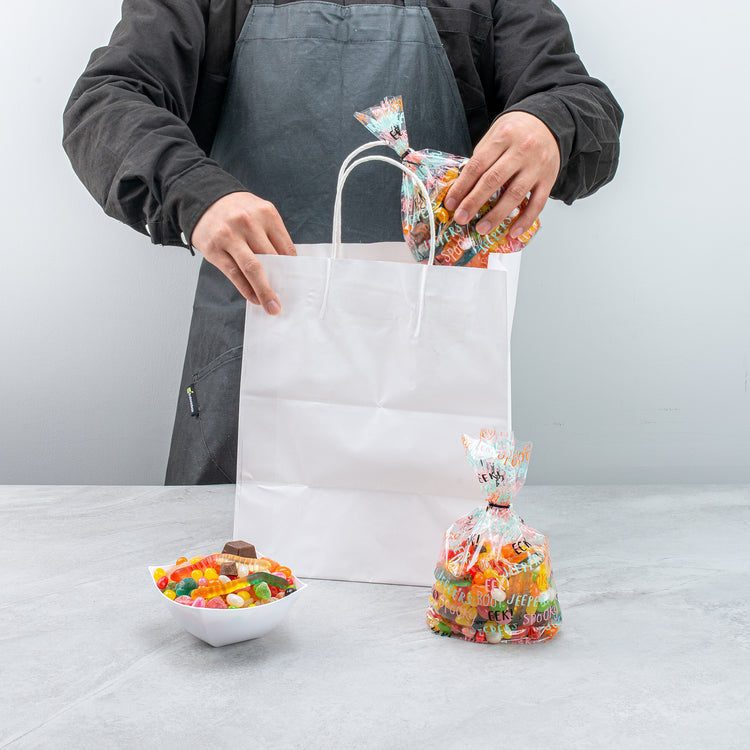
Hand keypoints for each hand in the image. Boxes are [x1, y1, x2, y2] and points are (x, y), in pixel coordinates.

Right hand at [190, 192, 296, 313]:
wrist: (201, 197)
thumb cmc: (236, 210)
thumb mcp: (258, 212)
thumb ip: (271, 236)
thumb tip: (285, 268)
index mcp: (266, 214)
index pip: (286, 247)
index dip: (293, 269)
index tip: (296, 284)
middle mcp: (248, 223)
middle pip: (271, 259)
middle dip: (281, 282)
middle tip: (287, 300)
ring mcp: (229, 235)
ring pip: (252, 268)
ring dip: (264, 291)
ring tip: (271, 307)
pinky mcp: (214, 248)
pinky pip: (233, 273)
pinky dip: (246, 288)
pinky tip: (253, 298)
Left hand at [444, 111, 559, 237]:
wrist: (550, 122)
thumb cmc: (517, 131)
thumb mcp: (496, 134)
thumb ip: (481, 157)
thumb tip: (462, 187)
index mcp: (503, 137)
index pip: (478, 165)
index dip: (462, 186)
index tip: (451, 203)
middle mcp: (522, 150)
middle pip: (493, 180)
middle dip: (474, 202)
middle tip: (461, 219)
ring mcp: (537, 165)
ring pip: (515, 194)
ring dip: (497, 215)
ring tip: (482, 228)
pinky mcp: (549, 179)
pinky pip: (538, 203)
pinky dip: (525, 220)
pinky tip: (513, 232)